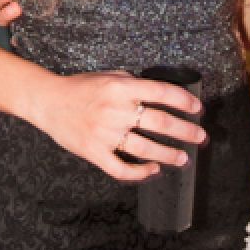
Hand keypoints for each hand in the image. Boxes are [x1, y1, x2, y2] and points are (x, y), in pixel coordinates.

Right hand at [33, 70, 206, 181]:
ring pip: (146, 148)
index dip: (184, 101)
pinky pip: (121, 169)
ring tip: (184, 158)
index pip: (162, 92)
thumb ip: (134, 83)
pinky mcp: (94, 152)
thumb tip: (161, 93)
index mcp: (122, 88)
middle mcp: (116, 110)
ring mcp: (105, 134)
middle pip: (160, 122)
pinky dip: (140, 172)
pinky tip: (153, 170)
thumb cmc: (81, 87)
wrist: (48, 102)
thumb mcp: (110, 76)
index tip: (198, 109)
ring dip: (169, 154)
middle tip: (201, 137)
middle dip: (186, 131)